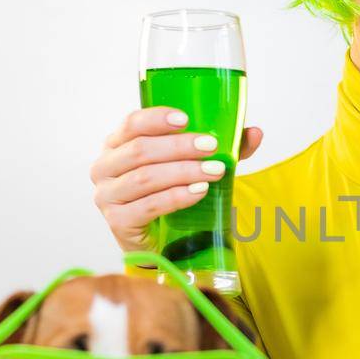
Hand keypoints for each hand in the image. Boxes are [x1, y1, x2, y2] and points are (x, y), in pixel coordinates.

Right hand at [90, 108, 262, 253]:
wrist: (159, 240)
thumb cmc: (170, 193)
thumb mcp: (192, 164)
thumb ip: (220, 148)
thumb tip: (255, 133)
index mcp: (116, 144)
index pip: (131, 124)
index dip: (157, 118)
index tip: (187, 119)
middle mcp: (104, 167)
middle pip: (140, 150)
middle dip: (179, 147)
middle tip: (212, 147)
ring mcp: (107, 196)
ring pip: (145, 177)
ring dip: (183, 171)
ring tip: (213, 171)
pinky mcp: (117, 221)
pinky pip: (149, 206)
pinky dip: (177, 196)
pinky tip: (199, 191)